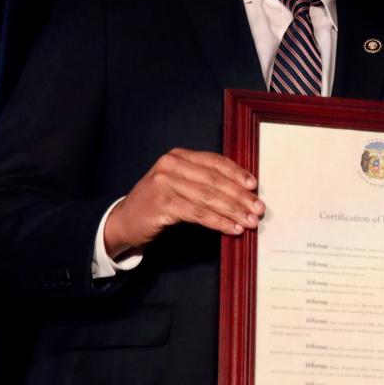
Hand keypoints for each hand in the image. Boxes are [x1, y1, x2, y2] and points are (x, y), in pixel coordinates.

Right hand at [103, 148, 264, 257]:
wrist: (125, 220)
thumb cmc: (158, 202)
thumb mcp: (179, 183)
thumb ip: (204, 181)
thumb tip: (243, 191)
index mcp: (179, 156)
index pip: (215, 162)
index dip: (237, 173)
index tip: (255, 186)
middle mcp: (171, 165)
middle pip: (215, 180)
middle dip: (240, 196)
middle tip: (258, 209)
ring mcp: (164, 183)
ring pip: (209, 197)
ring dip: (233, 211)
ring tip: (249, 222)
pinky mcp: (162, 204)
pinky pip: (198, 213)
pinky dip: (218, 222)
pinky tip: (231, 228)